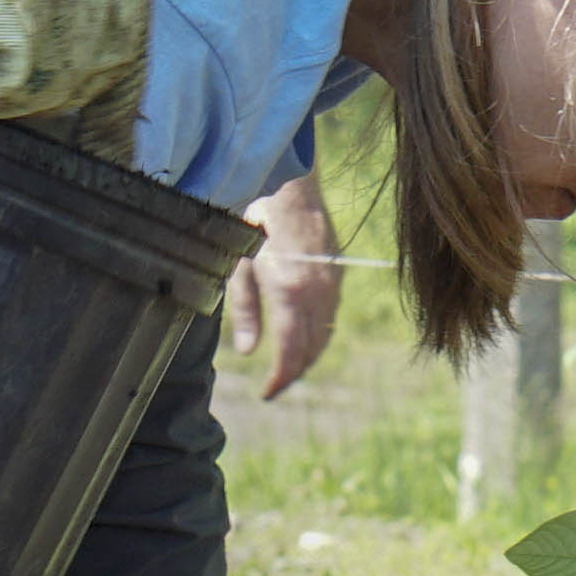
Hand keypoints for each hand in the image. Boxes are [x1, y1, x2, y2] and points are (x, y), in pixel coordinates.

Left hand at [223, 171, 339, 398]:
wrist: (288, 182)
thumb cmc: (252, 220)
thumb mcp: (237, 265)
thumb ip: (243, 310)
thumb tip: (248, 350)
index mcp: (289, 294)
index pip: (289, 352)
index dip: (280, 378)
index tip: (268, 393)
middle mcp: (317, 292)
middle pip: (312, 349)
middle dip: (294, 371)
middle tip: (276, 385)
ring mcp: (332, 282)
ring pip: (326, 333)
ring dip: (309, 355)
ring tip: (289, 366)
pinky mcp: (338, 271)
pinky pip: (332, 312)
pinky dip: (320, 332)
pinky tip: (305, 334)